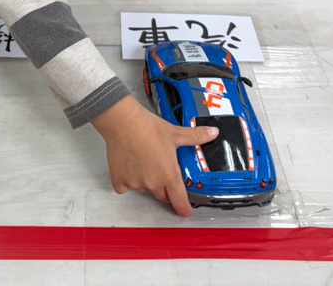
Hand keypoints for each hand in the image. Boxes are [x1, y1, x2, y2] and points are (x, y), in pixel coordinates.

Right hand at [92, 96, 218, 216]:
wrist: (123, 122)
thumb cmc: (147, 127)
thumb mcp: (175, 133)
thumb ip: (196, 136)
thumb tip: (213, 132)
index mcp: (169, 174)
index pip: (180, 202)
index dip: (184, 209)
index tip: (185, 210)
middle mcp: (153, 182)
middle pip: (162, 196)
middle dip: (165, 188)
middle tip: (162, 171)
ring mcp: (135, 182)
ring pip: (144, 189)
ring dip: (146, 181)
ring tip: (144, 161)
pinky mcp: (119, 179)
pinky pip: (124, 187)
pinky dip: (126, 180)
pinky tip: (129, 165)